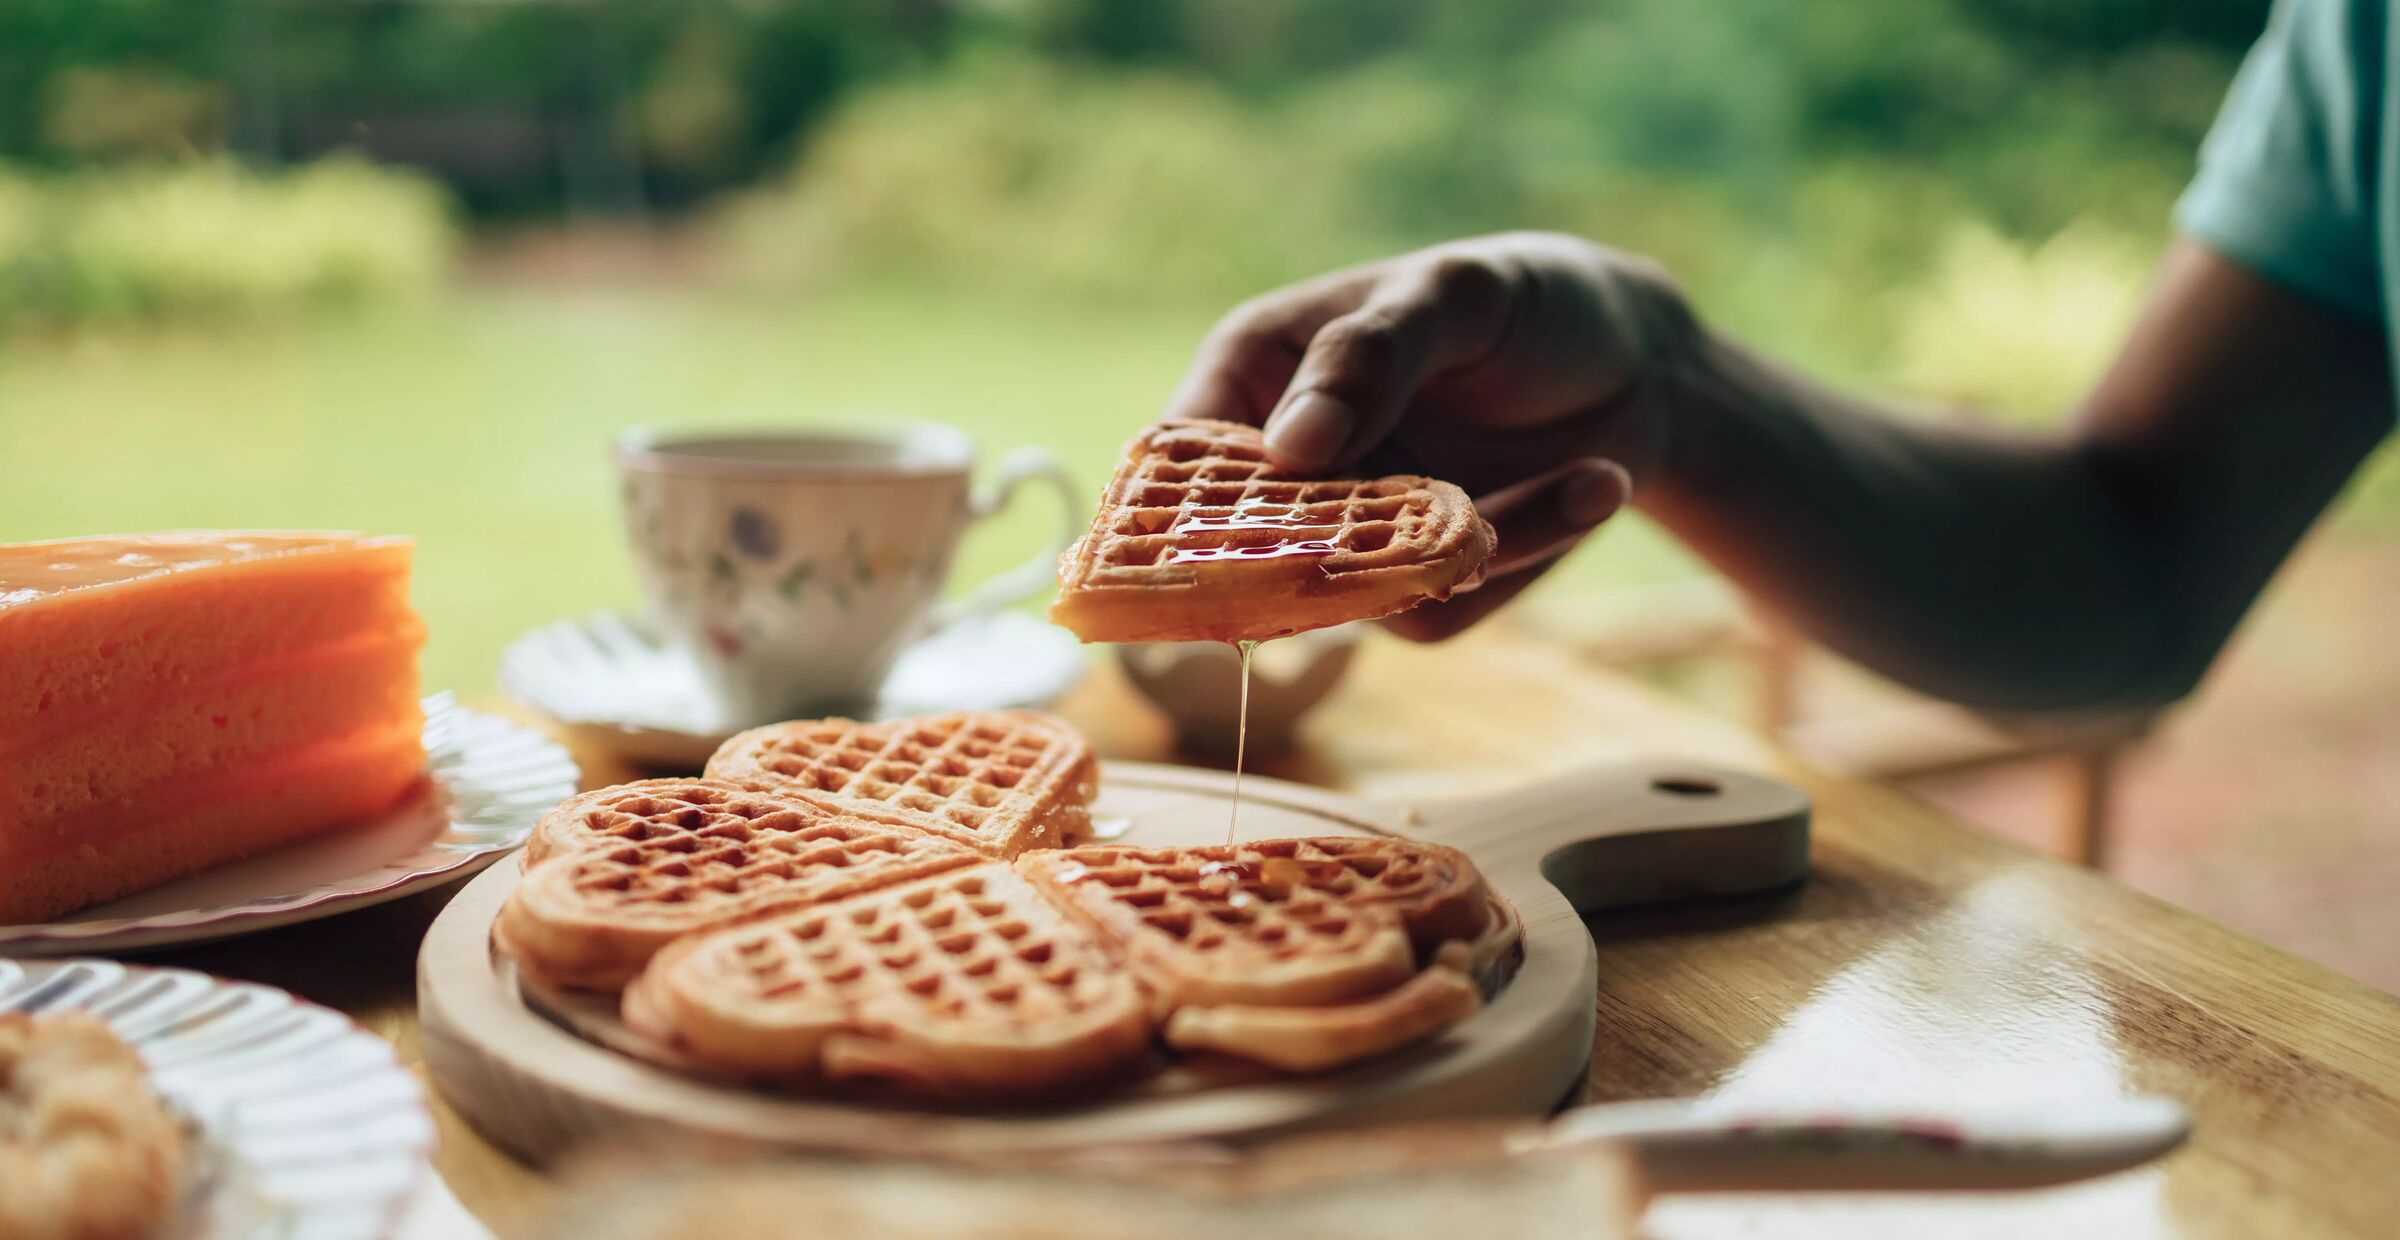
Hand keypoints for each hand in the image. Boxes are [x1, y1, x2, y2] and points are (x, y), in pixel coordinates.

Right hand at [1161, 231, 1697, 638]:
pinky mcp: (1412, 587)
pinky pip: (1441, 609)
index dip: (1187, 514)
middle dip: (1370, 543)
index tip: (1257, 536)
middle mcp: (1281, 470)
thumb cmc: (1522, 302)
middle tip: (1472, 506)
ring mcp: (1343, 538)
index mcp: (1252, 375)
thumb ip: (1369, 355)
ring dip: (1486, 540)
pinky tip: (1593, 484)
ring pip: (1363, 595)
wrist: (1631, 362)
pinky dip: (1527, 551)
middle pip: (1258, 557)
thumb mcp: (1453, 295)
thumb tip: (1288, 449)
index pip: (1174, 462)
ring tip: (1591, 470)